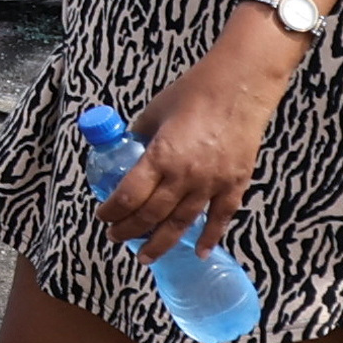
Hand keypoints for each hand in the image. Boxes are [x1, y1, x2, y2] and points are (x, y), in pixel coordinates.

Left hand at [96, 23, 293, 258]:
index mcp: (160, 156)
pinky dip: (210, 238)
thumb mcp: (153, 113)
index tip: (102, 216)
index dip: (111, 211)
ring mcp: (212, 183)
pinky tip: (198, 252)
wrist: (239, 86)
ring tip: (145, 257)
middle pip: (151, 215)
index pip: (128, 196)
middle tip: (116, 238)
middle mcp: (184, 176)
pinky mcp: (235, 184)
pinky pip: (221, 218)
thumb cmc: (192, 93)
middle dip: (129, 231)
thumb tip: (125, 152)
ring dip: (161, 243)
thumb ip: (139, 137)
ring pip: (182, 224)